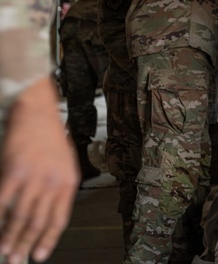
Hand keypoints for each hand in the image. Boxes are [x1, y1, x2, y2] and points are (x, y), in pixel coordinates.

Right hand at [0, 77, 78, 263]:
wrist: (37, 112)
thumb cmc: (48, 137)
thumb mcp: (63, 163)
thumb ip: (56, 188)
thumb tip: (45, 216)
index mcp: (68, 181)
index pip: (59, 219)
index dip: (48, 240)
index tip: (38, 256)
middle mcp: (53, 182)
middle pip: (38, 222)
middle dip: (25, 244)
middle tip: (15, 261)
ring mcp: (33, 177)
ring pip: (20, 216)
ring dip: (9, 237)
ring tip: (3, 252)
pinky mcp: (13, 171)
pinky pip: (1, 202)